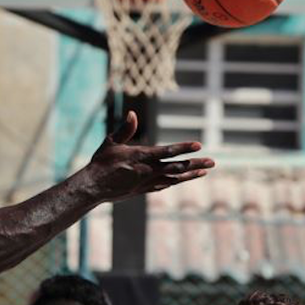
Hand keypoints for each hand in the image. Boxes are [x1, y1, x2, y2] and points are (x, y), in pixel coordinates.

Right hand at [82, 111, 213, 202]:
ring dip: (190, 174)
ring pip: (173, 178)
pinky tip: (183, 179)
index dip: (183, 148)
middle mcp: (147, 171)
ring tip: (204, 171)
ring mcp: (147, 182)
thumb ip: (125, 129)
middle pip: (176, 167)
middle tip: (212, 162)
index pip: (166, 152)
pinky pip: (164, 185)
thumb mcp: (110, 143)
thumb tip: (133, 113)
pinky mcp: (143, 190)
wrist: (92, 188)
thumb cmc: (100, 163)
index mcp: (140, 157)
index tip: (198, 145)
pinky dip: (175, 182)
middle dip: (195, 164)